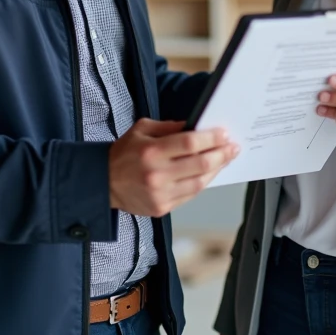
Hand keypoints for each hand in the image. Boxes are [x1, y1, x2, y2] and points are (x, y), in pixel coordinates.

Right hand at [109, 119, 239, 216]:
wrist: (102, 182)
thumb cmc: (123, 153)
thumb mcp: (142, 129)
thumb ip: (169, 127)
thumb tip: (195, 126)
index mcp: (151, 151)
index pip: (189, 143)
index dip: (211, 138)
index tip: (223, 134)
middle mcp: (156, 174)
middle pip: (199, 164)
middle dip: (220, 154)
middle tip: (232, 147)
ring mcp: (160, 194)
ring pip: (199, 182)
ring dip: (216, 170)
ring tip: (225, 159)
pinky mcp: (162, 208)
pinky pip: (190, 195)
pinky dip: (203, 183)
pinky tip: (209, 173)